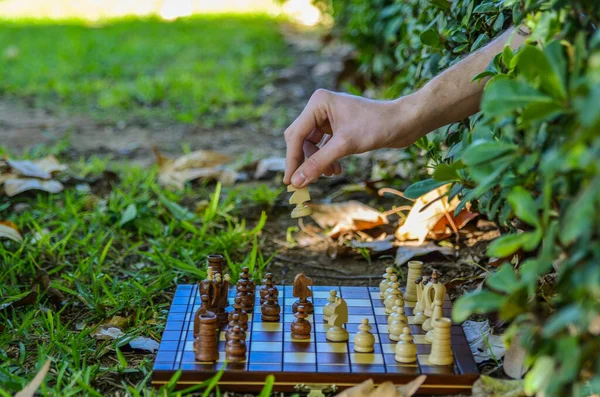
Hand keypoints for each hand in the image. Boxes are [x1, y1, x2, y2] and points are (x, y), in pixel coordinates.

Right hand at [283, 89, 422, 186]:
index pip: (296, 135)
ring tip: (330, 175)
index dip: (292, 160)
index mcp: (318, 103)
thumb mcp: (345, 146)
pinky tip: (336, 170)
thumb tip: (297, 182)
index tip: (289, 182)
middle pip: (300, 140)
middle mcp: (320, 107)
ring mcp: (328, 117)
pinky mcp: (338, 126)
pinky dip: (326, 159)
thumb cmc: (377, 126)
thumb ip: (318, 163)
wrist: (405, 122)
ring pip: (311, 145)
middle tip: (302, 184)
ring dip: (317, 162)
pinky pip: (323, 146)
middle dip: (304, 161)